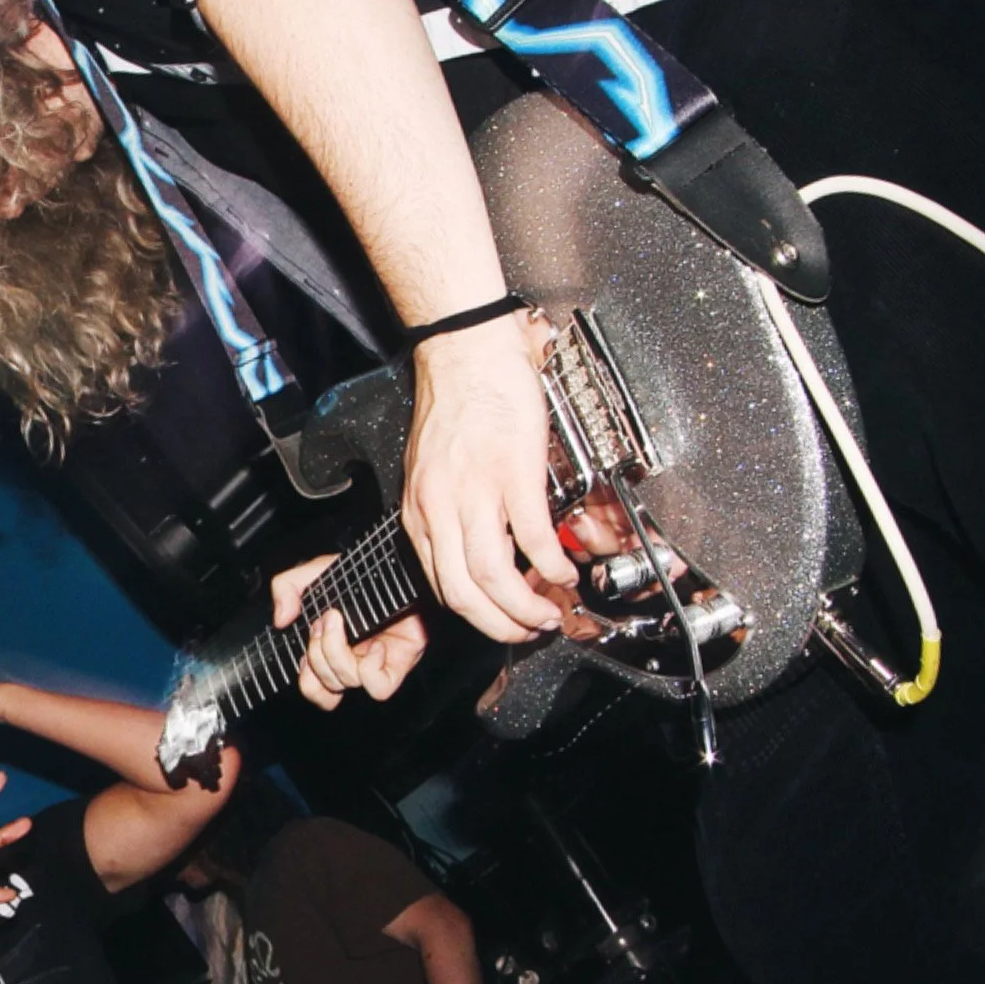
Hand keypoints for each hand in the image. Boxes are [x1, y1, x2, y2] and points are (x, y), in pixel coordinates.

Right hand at [268, 554, 429, 711]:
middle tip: (326, 621)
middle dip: (317, 654)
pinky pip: (378, 687)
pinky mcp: (397, 666)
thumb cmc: (366, 570)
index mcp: (331, 648)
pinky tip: (374, 644)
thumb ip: (286, 587)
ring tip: (342, 622)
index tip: (308, 638)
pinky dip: (369, 667)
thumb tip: (280, 620)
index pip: (312, 684)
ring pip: (345, 683)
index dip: (306, 672)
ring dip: (336, 653)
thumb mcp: (317, 571)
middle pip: (323, 687)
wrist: (401, 564)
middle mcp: (351, 661)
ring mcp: (373, 665)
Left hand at [402, 319, 574, 644]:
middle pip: (464, 594)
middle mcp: (441, 510)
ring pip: (493, 576)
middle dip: (498, 626)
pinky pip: (530, 538)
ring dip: (524, 607)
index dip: (474, 616)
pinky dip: (550, 565)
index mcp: (420, 514)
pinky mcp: (513, 473)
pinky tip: (564, 573)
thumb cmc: (454, 402)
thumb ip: (445, 513)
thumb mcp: (430, 471)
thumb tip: (468, 547)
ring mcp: (476, 493)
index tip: (498, 623)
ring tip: (548, 614)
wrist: (465, 350)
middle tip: (527, 633)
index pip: (440, 586)